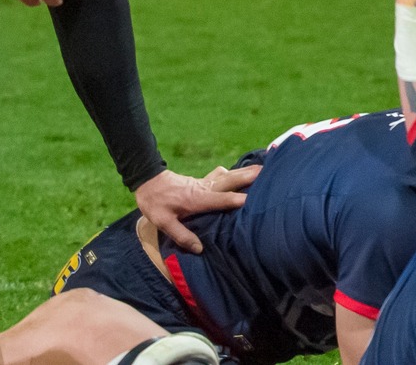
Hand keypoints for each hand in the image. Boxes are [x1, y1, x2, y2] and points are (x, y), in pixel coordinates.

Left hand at [135, 166, 257, 253]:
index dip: (236, 200)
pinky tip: (240, 171)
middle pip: (230, 181)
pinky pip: (222, 175)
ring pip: (229, 175)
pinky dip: (234, 172)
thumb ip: (182, 235)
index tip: (253, 200)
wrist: (148, 180)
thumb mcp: (163, 222)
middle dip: (248, 177)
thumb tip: (199, 249)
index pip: (221, 200)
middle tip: (267, 172)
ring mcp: (205, 182)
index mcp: (197, 199)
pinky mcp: (202, 180)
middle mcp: (205, 188)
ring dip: (245, 171)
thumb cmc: (156, 202)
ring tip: (262, 167)